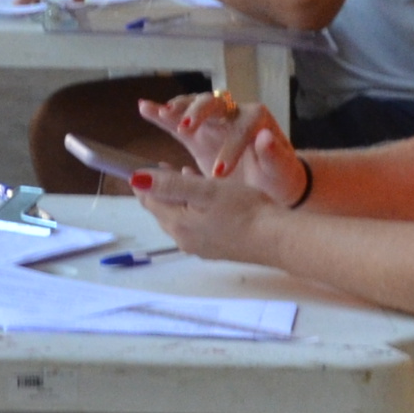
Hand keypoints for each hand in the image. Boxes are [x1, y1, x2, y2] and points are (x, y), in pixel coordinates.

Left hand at [135, 164, 283, 264]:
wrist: (277, 239)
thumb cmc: (243, 211)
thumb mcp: (205, 191)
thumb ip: (170, 185)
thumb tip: (136, 179)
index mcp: (178, 225)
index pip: (149, 202)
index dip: (144, 182)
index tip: (145, 164)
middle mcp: (185, 240)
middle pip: (163, 212)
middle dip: (161, 190)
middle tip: (164, 167)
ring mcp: (201, 247)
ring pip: (180, 218)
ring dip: (179, 198)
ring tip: (185, 175)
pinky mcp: (216, 248)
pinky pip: (196, 225)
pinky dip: (194, 208)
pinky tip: (206, 197)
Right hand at [137, 89, 304, 200]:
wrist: (271, 182)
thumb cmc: (279, 177)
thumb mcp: (282, 172)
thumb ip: (274, 157)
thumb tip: (265, 138)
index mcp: (257, 120)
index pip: (242, 127)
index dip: (230, 147)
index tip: (220, 173)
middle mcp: (234, 114)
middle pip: (214, 103)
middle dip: (199, 113)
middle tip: (186, 128)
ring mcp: (214, 122)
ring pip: (194, 106)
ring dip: (179, 108)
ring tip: (163, 113)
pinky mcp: (198, 134)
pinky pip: (178, 120)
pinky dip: (162, 114)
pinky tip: (145, 107)